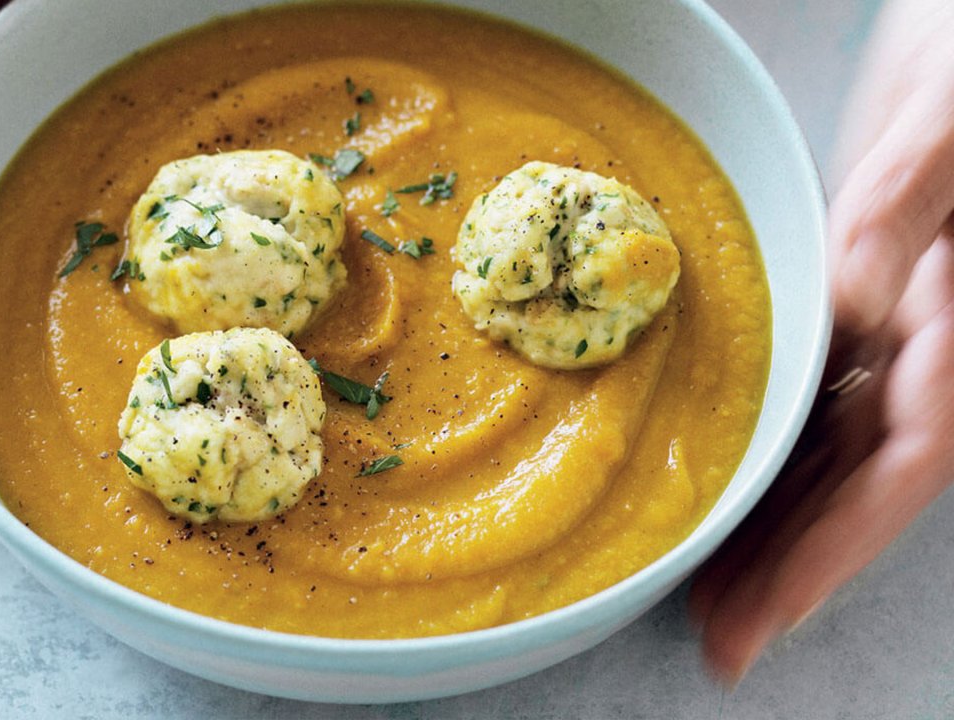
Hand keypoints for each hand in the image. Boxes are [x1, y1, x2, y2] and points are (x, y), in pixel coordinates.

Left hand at [689, 0, 953, 684]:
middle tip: (723, 639)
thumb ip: (902, 220)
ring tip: (720, 601)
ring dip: (782, 534)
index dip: (836, 546)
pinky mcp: (872, 319)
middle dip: (794, 570)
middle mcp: (935, 347)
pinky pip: (828, 409)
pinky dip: (784, 466)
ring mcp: (904, 338)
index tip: (772, 610)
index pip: (905, 461)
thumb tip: (864, 307)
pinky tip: (745, 502)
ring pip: (842, 458)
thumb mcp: (944, 128)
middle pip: (864, 486)